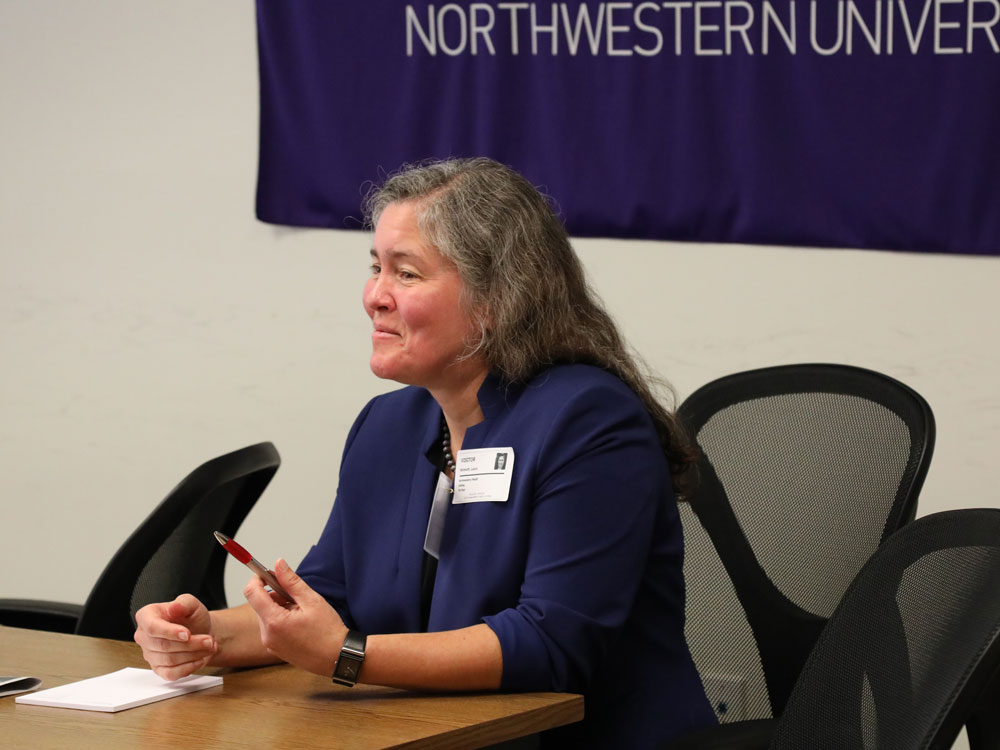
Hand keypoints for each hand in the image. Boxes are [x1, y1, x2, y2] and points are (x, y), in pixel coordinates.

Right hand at [134, 595, 217, 679]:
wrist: (200, 631)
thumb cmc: (192, 617)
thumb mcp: (192, 604)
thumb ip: (184, 603)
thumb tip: (174, 607)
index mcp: (146, 616)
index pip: (152, 627)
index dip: (170, 632)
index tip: (187, 634)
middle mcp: (144, 637)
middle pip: (163, 646)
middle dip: (190, 644)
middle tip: (209, 640)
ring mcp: (150, 654)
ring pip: (170, 660)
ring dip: (193, 654)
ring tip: (209, 646)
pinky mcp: (159, 669)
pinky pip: (171, 674)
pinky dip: (189, 667)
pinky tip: (200, 659)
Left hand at [243, 558, 348, 677]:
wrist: (337, 657)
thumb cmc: (328, 631)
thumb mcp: (311, 600)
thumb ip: (291, 581)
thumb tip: (278, 564)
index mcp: (274, 621)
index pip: (252, 593)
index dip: (257, 579)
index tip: (267, 573)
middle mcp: (267, 635)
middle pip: (259, 604)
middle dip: (274, 595)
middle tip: (296, 597)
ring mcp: (270, 644)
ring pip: (266, 615)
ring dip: (279, 608)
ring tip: (301, 612)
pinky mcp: (275, 650)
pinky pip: (271, 628)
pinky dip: (281, 620)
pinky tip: (299, 623)